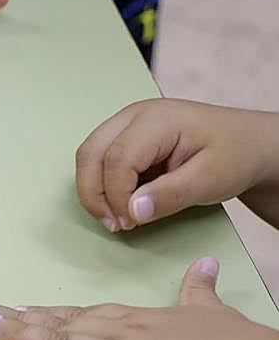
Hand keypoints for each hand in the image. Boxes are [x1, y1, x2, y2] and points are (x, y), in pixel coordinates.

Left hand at [0, 257, 263, 339]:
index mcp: (133, 320)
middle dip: (18, 319)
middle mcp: (116, 334)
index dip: (46, 313)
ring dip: (17, 335)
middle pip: (58, 325)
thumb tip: (206, 264)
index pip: (79, 314)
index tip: (19, 308)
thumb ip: (198, 289)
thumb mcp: (209, 309)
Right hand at [76, 98, 278, 231]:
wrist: (250, 145)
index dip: (116, 196)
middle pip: (91, 153)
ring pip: (88, 156)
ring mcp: (128, 124)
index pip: (117, 159)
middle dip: (94, 194)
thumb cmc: (235, 155)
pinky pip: (99, 160)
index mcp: (158, 119)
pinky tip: (122, 203)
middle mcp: (135, 115)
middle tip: (114, 224)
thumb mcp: (210, 180)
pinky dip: (102, 185)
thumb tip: (132, 211)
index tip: (130, 223)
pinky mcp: (126, 137)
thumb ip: (170, 195)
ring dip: (94, 191)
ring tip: (116, 217)